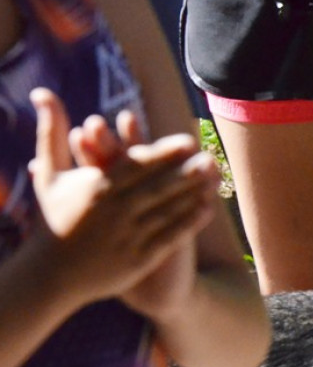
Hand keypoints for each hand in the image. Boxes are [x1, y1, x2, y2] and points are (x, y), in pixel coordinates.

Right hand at [29, 88, 217, 313]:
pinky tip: (208, 208)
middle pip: (157, 187)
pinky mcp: (139, 259)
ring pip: (167, 210)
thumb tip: (43, 92)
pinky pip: (170, 237)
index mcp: (96, 188)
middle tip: (210, 157)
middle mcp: (115, 211)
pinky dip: (190, 222)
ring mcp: (129, 236)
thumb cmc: (53, 219)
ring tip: (215, 178)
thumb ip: (51, 132)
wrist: (51, 274)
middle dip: (185, 172)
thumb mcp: (50, 175)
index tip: (187, 141)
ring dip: (193, 194)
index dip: (163, 153)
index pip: (136, 165)